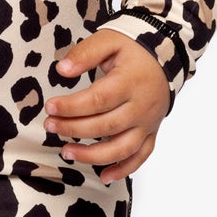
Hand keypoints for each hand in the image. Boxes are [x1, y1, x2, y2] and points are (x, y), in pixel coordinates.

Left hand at [42, 30, 168, 182]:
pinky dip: (124, 169)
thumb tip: (61, 70)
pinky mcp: (151, 132)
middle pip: (105, 126)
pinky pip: (141, 156)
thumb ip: (85, 53)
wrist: (166, 55)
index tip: (50, 107)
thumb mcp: (109, 40)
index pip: (97, 100)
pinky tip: (104, 176)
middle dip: (73, 129)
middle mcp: (141, 106)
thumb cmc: (133, 48)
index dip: (71, 106)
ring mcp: (148, 122)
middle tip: (50, 125)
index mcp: (130, 82)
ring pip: (122, 147)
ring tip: (66, 152)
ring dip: (93, 155)